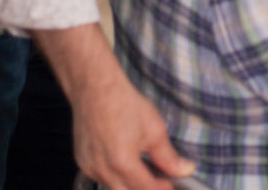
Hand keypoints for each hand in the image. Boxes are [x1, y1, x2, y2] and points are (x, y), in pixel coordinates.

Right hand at [71, 71, 193, 189]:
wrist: (96, 88)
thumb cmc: (123, 104)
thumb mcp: (155, 129)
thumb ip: (168, 156)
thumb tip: (184, 169)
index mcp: (123, 162)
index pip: (146, 189)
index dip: (162, 188)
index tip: (171, 184)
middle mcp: (103, 169)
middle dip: (146, 189)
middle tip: (161, 180)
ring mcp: (89, 167)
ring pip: (113, 188)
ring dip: (129, 185)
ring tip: (145, 171)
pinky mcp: (82, 161)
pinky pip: (101, 178)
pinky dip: (115, 177)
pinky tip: (126, 164)